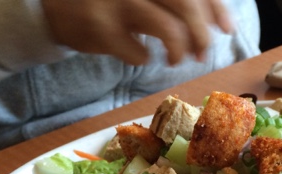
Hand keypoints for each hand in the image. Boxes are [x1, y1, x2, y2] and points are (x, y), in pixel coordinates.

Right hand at [41, 0, 232, 64]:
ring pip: (168, 30)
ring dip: (179, 50)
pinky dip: (146, 59)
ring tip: (175, 59)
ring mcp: (117, 3)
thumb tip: (213, 19)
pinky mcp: (101, 29)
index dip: (216, 8)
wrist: (55, 5)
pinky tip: (140, 55)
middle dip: (202, 34)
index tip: (226, 29)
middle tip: (203, 52)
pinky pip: (139, 53)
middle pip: (186, 4)